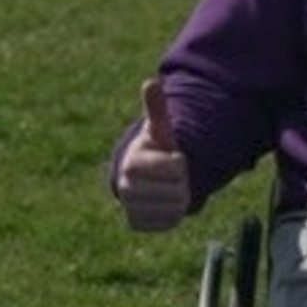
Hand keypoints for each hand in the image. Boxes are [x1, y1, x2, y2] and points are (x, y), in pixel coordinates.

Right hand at [115, 78, 190, 231]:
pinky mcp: (137, 224)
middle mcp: (125, 187)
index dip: (180, 163)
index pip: (175, 168)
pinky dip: (174, 214)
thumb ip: (156, 108)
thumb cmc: (155, 149)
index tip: (173, 158)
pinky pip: (169, 223)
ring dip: (180, 198)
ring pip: (175, 209)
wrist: (144, 176)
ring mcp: (129, 208)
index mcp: (132, 162)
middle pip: (177, 191)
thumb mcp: (158, 129)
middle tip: (172, 175)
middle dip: (182, 182)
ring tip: (170, 187)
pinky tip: (165, 202)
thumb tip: (150, 82)